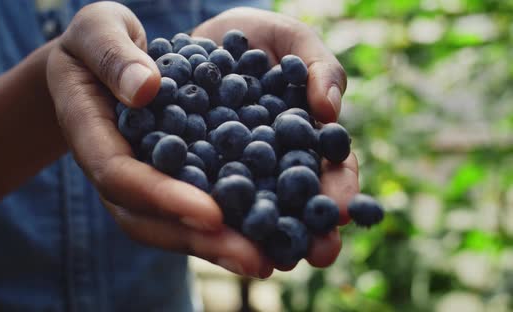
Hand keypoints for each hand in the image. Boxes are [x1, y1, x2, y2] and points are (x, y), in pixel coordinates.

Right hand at [47, 2, 272, 278]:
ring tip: (266, 259)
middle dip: (198, 241)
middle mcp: (113, 169)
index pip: (120, 175)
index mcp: (90, 134)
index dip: (163, 197)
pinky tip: (264, 236)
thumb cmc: (96, 39)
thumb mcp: (97, 29)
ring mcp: (137, 181)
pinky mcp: (164, 180)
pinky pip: (188, 212)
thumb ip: (113, 55)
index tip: (211, 212)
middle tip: (252, 259)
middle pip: (147, 219)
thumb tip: (146, 89)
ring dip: (216, 247)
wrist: (100, 61)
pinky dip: (223, 228)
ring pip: (169, 227)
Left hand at [193, 7, 358, 269]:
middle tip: (317, 254)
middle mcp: (272, 165)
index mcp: (305, 141)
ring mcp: (233, 171)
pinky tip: (209, 228)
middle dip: (308, 229)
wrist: (195, 37)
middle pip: (295, 203)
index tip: (342, 211)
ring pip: (250, 209)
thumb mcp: (291, 40)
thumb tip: (330, 111)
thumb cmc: (255, 38)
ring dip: (261, 236)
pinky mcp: (193, 170)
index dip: (339, 191)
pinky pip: (200, 191)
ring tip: (266, 260)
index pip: (331, 172)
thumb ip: (319, 67)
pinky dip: (206, 209)